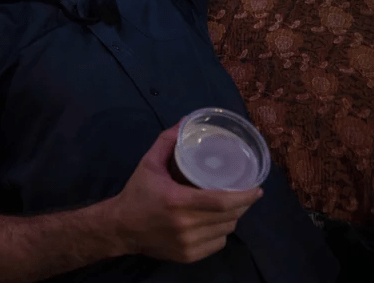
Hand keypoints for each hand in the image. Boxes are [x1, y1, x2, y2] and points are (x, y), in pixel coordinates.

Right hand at [109, 123, 262, 262]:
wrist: (120, 227)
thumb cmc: (137, 193)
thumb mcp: (149, 164)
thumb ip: (167, 142)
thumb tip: (185, 121)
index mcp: (177, 201)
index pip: (222, 202)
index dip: (244, 196)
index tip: (257, 188)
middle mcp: (185, 225)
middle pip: (228, 217)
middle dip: (242, 205)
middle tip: (245, 193)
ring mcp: (188, 243)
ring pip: (225, 231)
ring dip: (232, 218)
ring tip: (230, 206)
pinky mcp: (189, 256)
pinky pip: (217, 244)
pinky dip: (221, 232)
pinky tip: (215, 222)